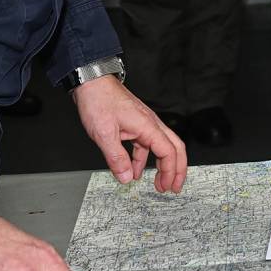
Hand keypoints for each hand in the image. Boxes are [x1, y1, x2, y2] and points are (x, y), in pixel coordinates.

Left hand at [72, 75, 186, 193]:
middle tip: (174, 187)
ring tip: (158, 183)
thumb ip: (116, 157)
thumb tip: (126, 177)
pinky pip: (146, 145)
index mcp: (148, 126)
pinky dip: (144, 160)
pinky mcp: (135, 125)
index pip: (168, 152)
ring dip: (163, 166)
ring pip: (162, 147)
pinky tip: (136, 170)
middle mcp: (150, 124)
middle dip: (177, 169)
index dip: (170, 171)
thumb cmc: (99, 101)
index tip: (166, 187)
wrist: (93, 83)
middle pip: (175, 148)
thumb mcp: (104, 133)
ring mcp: (144, 124)